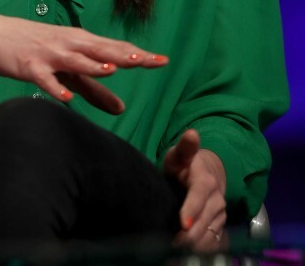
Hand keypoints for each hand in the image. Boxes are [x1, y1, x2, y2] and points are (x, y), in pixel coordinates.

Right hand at [0, 14, 168, 113]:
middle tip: (150, 61)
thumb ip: (94, 90)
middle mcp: (67, 44)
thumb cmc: (35, 49)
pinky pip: (44, 79)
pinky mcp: (29, 66)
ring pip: (75, 60)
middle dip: (125, 56)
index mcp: (79, 42)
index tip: (163, 60)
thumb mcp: (67, 69)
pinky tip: (66, 97)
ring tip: (112, 70)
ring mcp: (48, 54)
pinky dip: (55, 87)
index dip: (138, 55)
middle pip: (100, 50)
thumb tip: (122, 109)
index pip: (114, 49)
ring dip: (92, 65)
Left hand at [163, 129, 226, 251]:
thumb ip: (184, 147)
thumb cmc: (186, 164)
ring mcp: (220, 215)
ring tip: (173, 251)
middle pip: (203, 221)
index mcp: (205, 181)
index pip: (199, 197)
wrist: (208, 173)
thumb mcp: (180, 154)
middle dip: (187, 235)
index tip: (182, 224)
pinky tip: (185, 253)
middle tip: (168, 244)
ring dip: (193, 245)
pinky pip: (212, 242)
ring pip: (208, 235)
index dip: (191, 211)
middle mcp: (217, 200)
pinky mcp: (219, 226)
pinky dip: (200, 250)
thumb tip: (192, 133)